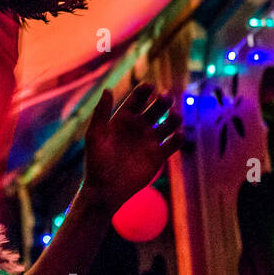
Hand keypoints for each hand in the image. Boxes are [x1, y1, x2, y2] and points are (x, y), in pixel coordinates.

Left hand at [81, 82, 183, 211]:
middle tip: (165, 98)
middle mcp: (138, 127)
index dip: (143, 91)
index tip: (149, 85)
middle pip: (155, 108)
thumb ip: (101, 112)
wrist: (105, 188)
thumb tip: (107, 89)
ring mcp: (149, 141)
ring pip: (167, 124)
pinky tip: (179, 134)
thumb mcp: (95, 135)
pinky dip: (179, 138)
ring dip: (174, 118)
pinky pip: (173, 144)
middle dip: (162, 101)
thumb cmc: (96, 162)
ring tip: (174, 116)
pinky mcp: (158, 156)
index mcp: (122, 119)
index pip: (136, 100)